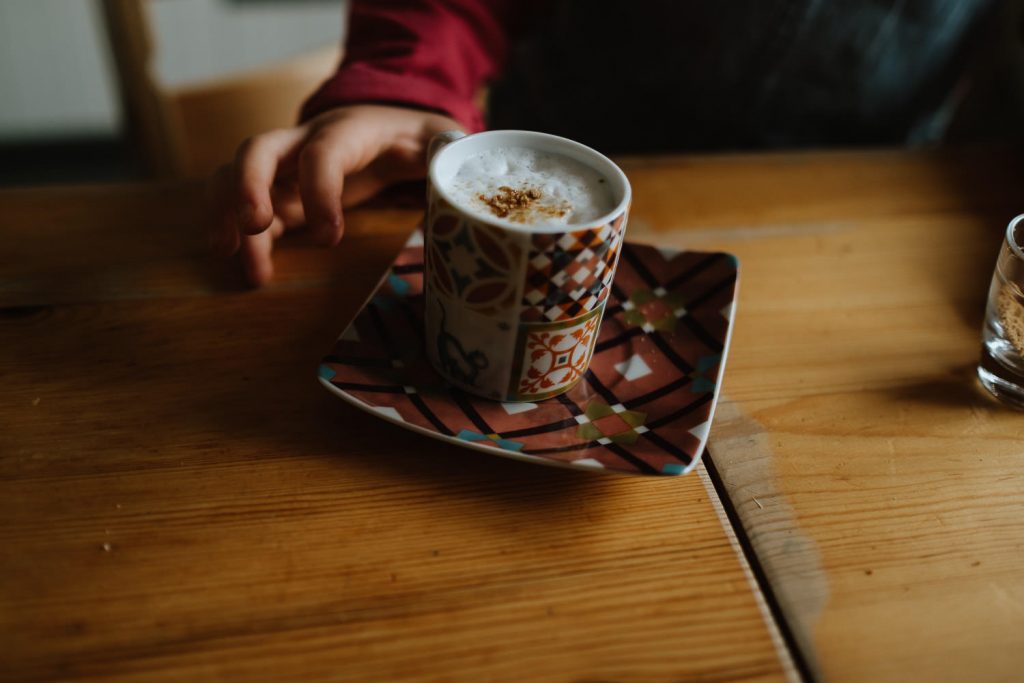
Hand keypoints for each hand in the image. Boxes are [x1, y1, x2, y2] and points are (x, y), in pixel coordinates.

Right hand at [209, 104, 461, 285]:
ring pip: (235, 176)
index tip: (329, 238)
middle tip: (253, 228)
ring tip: (241, 263)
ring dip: (227, 215)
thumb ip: (447, 158)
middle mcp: (305, 142)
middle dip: (247, 187)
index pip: (323, 153)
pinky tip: (247, 267)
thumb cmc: (415, 136)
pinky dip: (235, 235)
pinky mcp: (278, 193)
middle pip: (257, 149)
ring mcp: (284, 167)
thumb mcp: (440, 140)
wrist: (390, 121)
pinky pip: (242, 207)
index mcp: (349, 130)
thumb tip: (460, 182)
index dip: (319, 191)